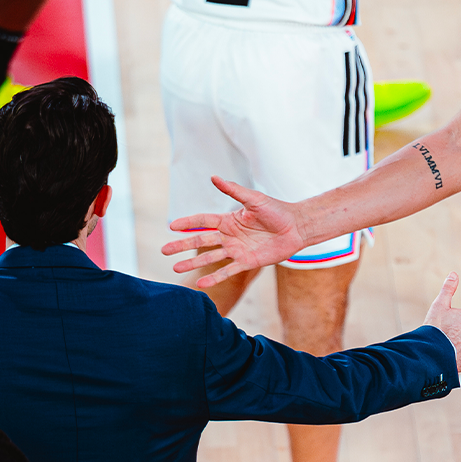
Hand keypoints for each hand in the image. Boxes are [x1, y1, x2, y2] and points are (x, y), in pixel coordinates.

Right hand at [163, 177, 306, 288]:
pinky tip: (201, 284)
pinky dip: (215, 278)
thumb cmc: (277, 210)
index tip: (171, 226)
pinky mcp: (247, 262)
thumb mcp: (254, 199)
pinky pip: (228, 271)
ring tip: (176, 268)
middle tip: (164, 250)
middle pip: (201, 241)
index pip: (203, 221)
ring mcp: (237, 250)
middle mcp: (230, 236)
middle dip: (182, 245)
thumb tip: (213, 177)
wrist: (296, 227)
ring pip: (210, 258)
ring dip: (193, 263)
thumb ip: (233, 190)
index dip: (188, 223)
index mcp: (229, 220)